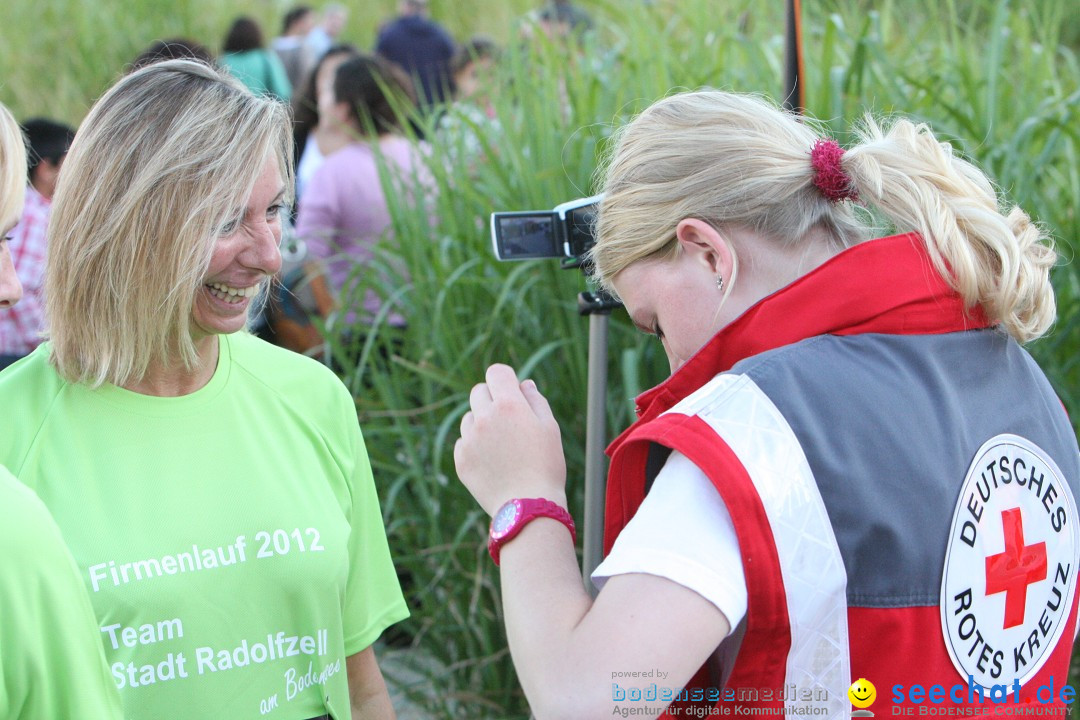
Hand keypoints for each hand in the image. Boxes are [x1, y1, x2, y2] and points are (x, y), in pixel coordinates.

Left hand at [454, 364, 567, 515]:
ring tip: (501, 446)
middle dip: (492, 398)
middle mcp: (485, 418)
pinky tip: (493, 461)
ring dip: (482, 423)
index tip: (511, 391)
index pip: (496, 373)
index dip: (505, 379)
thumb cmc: (546, 466)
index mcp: (509, 405)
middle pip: (479, 391)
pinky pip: (464, 442)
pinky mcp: (461, 459)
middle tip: (508, 419)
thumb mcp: (550, 428)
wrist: (528, 506)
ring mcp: (470, 439)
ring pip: (469, 418)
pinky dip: (475, 446)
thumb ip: (535, 401)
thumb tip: (523, 385)